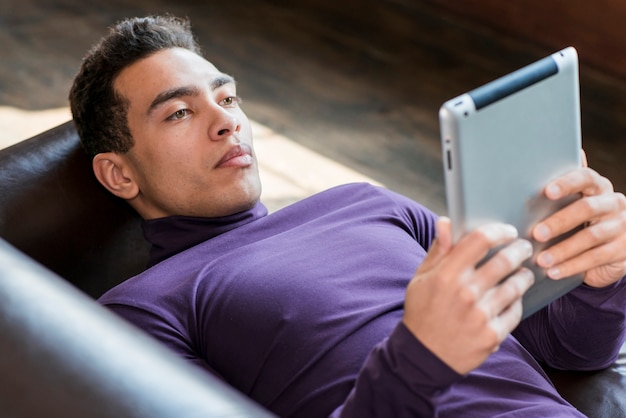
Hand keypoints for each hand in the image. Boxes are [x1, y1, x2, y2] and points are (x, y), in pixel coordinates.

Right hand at [403, 218, 533, 374]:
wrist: (424, 356)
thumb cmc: (423, 311)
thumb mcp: (422, 278)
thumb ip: (438, 250)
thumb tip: (446, 222)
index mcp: (446, 275)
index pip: (480, 240)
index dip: (498, 230)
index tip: (507, 230)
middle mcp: (466, 293)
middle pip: (505, 260)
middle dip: (519, 250)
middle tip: (524, 248)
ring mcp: (481, 315)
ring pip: (516, 285)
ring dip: (524, 275)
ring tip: (523, 273)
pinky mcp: (492, 335)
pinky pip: (515, 311)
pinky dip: (517, 301)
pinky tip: (514, 298)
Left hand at [532, 160, 625, 287]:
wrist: (609, 250)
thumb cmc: (580, 222)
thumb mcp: (571, 205)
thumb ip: (559, 190)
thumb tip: (534, 164)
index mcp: (599, 187)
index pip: (586, 178)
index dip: (567, 183)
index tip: (548, 192)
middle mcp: (614, 203)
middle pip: (587, 208)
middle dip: (559, 222)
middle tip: (536, 234)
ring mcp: (622, 226)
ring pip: (591, 237)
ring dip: (562, 250)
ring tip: (541, 260)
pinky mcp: (624, 249)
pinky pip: (596, 257)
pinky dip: (572, 266)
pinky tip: (553, 272)